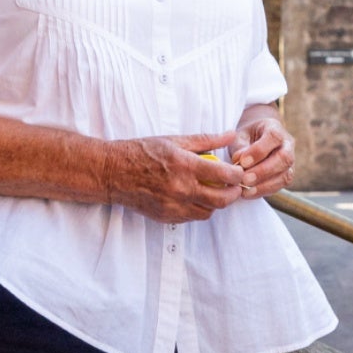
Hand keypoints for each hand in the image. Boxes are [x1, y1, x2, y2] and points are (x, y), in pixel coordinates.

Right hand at [104, 132, 245, 222]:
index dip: (237, 174)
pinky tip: (195, 198)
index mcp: (185, 166)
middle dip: (233, 194)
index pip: (224, 175)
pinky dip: (198, 209)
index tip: (238, 171)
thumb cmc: (143, 152)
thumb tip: (230, 134)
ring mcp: (173, 206)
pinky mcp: (166, 217)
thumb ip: (206, 139)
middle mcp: (181, 189)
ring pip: (208, 212)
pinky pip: (191, 218)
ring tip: (214, 191)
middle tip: (234, 186)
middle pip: (221, 200)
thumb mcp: (174, 140)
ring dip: (216, 203)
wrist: (113, 172)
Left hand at [232, 112, 294, 198]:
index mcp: (275, 128)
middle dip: (263, 171)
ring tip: (245, 190)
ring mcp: (290, 161)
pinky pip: (281, 185)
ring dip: (265, 185)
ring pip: (286, 175)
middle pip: (284, 158)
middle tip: (245, 179)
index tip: (242, 162)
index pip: (273, 137)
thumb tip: (240, 163)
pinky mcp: (287, 175)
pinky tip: (249, 193)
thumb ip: (240, 147)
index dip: (259, 151)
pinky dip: (264, 191)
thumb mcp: (240, 136)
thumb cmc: (246, 137)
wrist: (256, 139)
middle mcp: (287, 144)